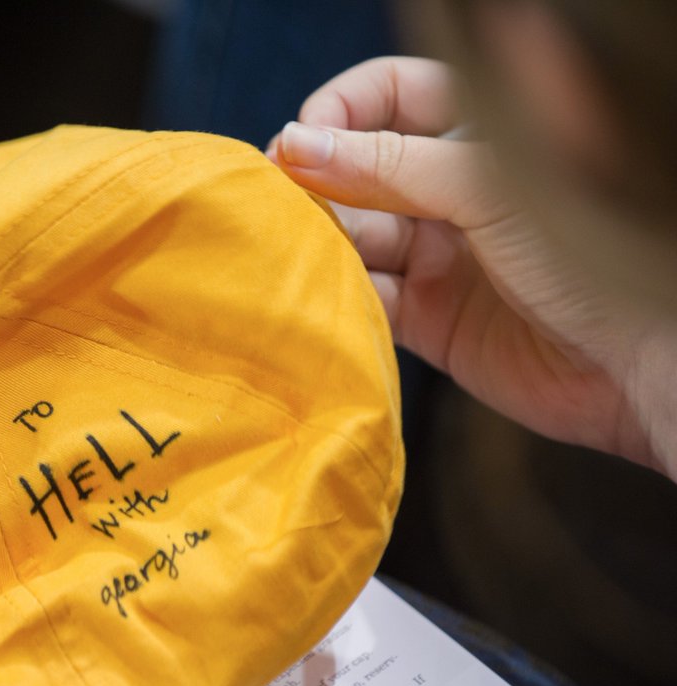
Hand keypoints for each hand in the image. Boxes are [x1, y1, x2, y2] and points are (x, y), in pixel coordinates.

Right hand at [268, 56, 676, 477]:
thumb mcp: (485, 187)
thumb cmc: (588, 252)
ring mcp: (436, 256)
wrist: (638, 364)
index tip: (302, 142)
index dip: (342, 109)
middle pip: (358, 170)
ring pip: (353, 237)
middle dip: (316, 182)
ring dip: (320, 242)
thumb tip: (296, 145)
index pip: (391, 94)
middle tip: (274, 205)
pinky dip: (335, 298)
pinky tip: (313, 295)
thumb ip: (388, 164)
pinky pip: (363, 299)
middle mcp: (450, 192)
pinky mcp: (426, 320)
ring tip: (289, 253)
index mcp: (476, 138)